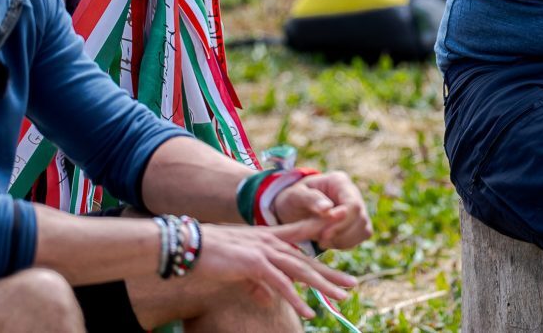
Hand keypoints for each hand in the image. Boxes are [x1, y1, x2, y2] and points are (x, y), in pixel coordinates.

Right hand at [196, 218, 357, 318]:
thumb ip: (256, 283)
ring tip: (340, 297)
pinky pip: (281, 284)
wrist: (190, 245)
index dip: (321, 231)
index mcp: (266, 236)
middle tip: (351, 284)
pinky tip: (308, 311)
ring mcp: (264, 250)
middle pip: (306, 259)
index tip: (341, 233)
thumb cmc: (211, 255)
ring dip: (322, 286)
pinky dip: (296, 299)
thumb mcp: (238, 269)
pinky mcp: (255, 263)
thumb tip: (267, 299)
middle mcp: (269, 241)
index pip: (300, 232)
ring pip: (300, 271)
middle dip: (331, 273)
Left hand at [271, 171, 372, 250]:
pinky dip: (345, 243)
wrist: (294, 208)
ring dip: (342, 240)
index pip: (352, 204)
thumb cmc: (293, 199)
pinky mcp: (358, 223)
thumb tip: (327, 208)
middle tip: (319, 240)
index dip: (342, 221)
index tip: (324, 234)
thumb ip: (310, 199)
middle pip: (360, 218)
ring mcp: (358, 208)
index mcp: (339, 182)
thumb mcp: (294, 196)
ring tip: (321, 239)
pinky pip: (360, 237)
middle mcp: (353, 193)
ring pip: (363, 230)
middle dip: (340, 233)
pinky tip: (328, 241)